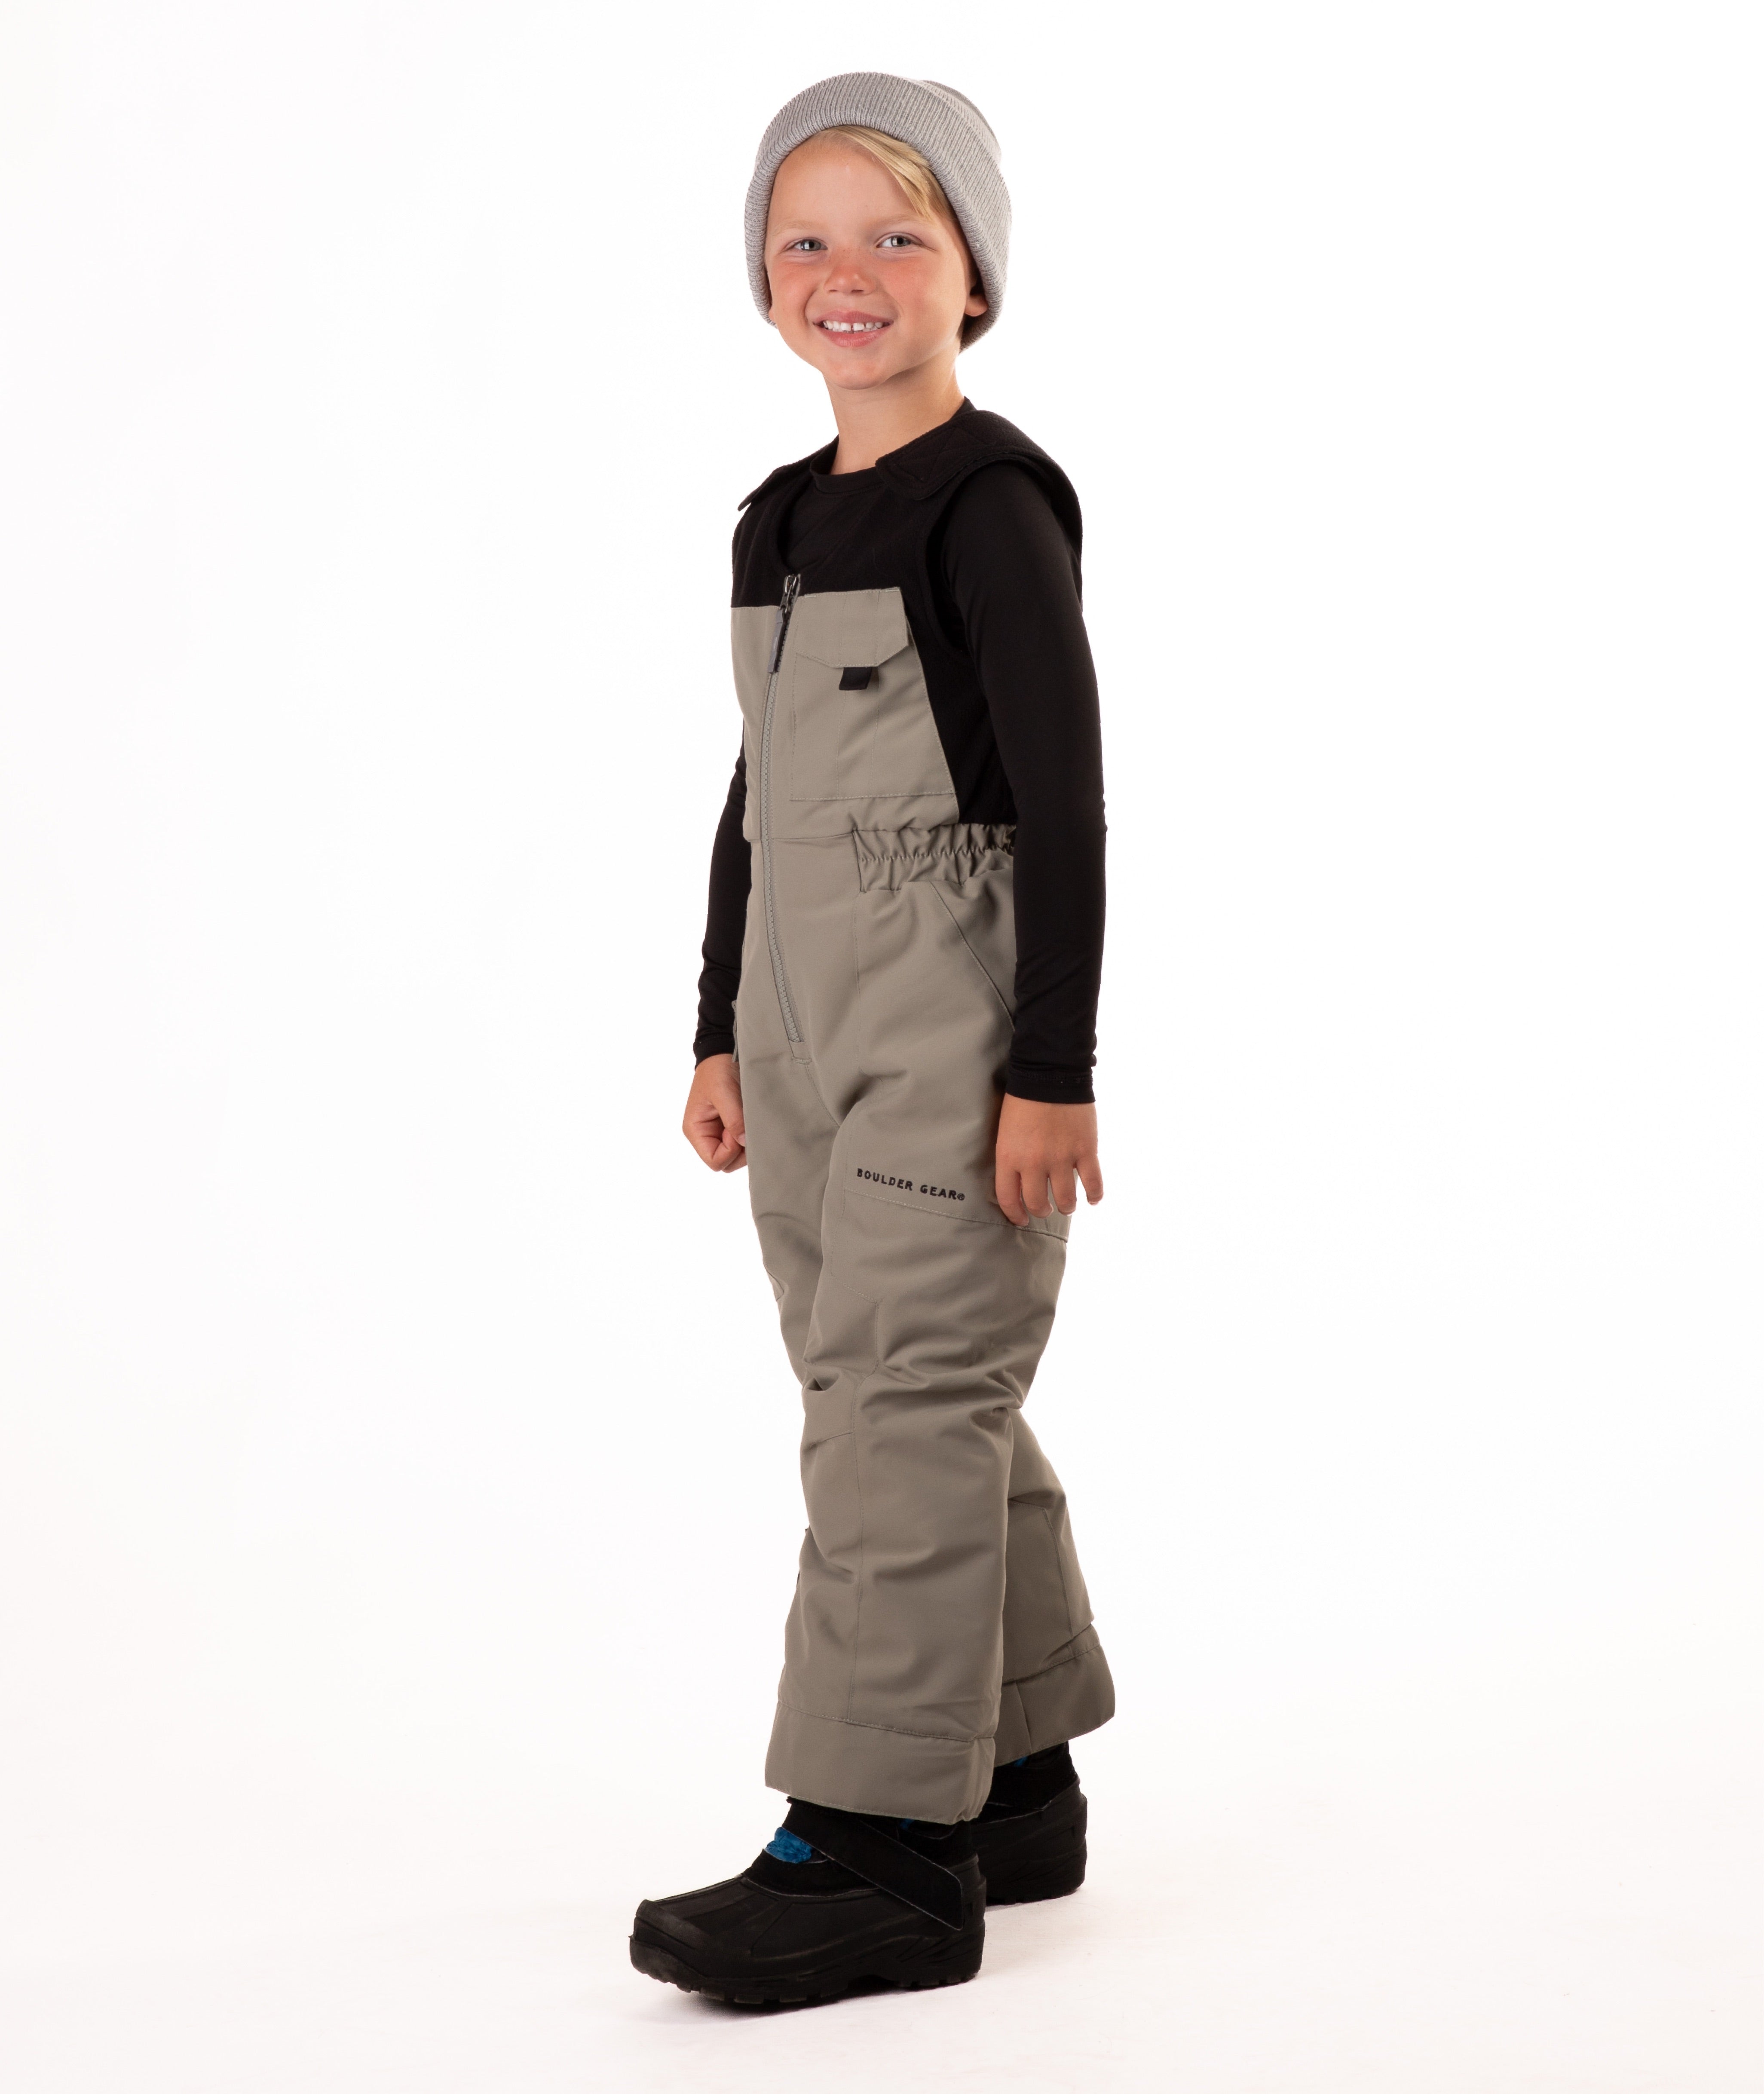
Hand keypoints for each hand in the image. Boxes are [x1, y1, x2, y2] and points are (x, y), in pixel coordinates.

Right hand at [683, 1054, 746, 1171]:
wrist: (723, 1052)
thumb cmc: (718, 1069)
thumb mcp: (723, 1092)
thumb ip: (733, 1119)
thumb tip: (743, 1142)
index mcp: (695, 1130)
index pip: (714, 1160)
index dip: (731, 1150)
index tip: (737, 1129)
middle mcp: (705, 1135)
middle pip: (726, 1162)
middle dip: (740, 1149)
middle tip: (745, 1124)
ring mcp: (718, 1132)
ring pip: (736, 1155)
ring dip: (746, 1142)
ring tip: (747, 1119)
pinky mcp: (730, 1127)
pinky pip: (741, 1143)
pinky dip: (748, 1136)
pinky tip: (749, 1119)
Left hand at [995, 1096, 1102, 1226]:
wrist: (1049, 1073)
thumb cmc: (1023, 1099)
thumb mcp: (1006, 1131)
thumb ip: (1012, 1156)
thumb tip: (1019, 1180)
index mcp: (1009, 1156)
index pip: (1009, 1198)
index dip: (1015, 1214)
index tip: (1021, 1219)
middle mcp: (1034, 1163)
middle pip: (1037, 1203)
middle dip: (1041, 1211)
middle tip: (1045, 1209)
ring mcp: (1061, 1158)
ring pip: (1065, 1199)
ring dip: (1067, 1206)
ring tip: (1067, 1204)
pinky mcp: (1085, 1150)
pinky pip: (1093, 1183)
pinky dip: (1094, 1195)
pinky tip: (1092, 1199)